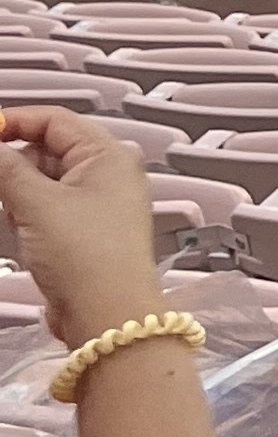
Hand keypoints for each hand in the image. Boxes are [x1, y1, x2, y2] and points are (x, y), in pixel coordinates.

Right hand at [0, 108, 165, 350]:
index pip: (54, 120)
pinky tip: (23, 234)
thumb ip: (4, 168)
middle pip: (47, 149)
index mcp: (107, 154)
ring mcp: (98, 204)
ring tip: (17, 218)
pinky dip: (29, 214)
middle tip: (1, 190)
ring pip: (43, 181)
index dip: (13, 122)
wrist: (107, 316)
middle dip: (14, 165)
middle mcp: (108, 173)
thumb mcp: (35, 203)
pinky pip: (48, 209)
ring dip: (19, 194)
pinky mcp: (85, 232)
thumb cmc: (82, 254)